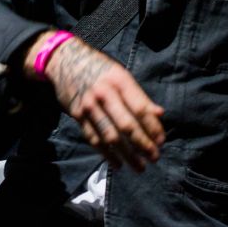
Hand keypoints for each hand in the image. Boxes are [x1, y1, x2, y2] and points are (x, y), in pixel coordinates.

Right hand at [23, 31, 164, 171]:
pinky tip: (118, 163)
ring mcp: (89, 106)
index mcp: (119, 81)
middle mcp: (104, 93)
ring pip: (110, 136)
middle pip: (126, 125)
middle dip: (142, 144)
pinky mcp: (77, 115)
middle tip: (154, 157)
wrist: (66, 60)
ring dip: (127, 154)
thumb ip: (139, 96)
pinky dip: (106, 154)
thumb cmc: (100, 68)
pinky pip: (94, 139)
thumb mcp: (121, 75)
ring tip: (140, 166)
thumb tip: (160, 114)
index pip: (140, 108)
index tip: (161, 141)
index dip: (152, 127)